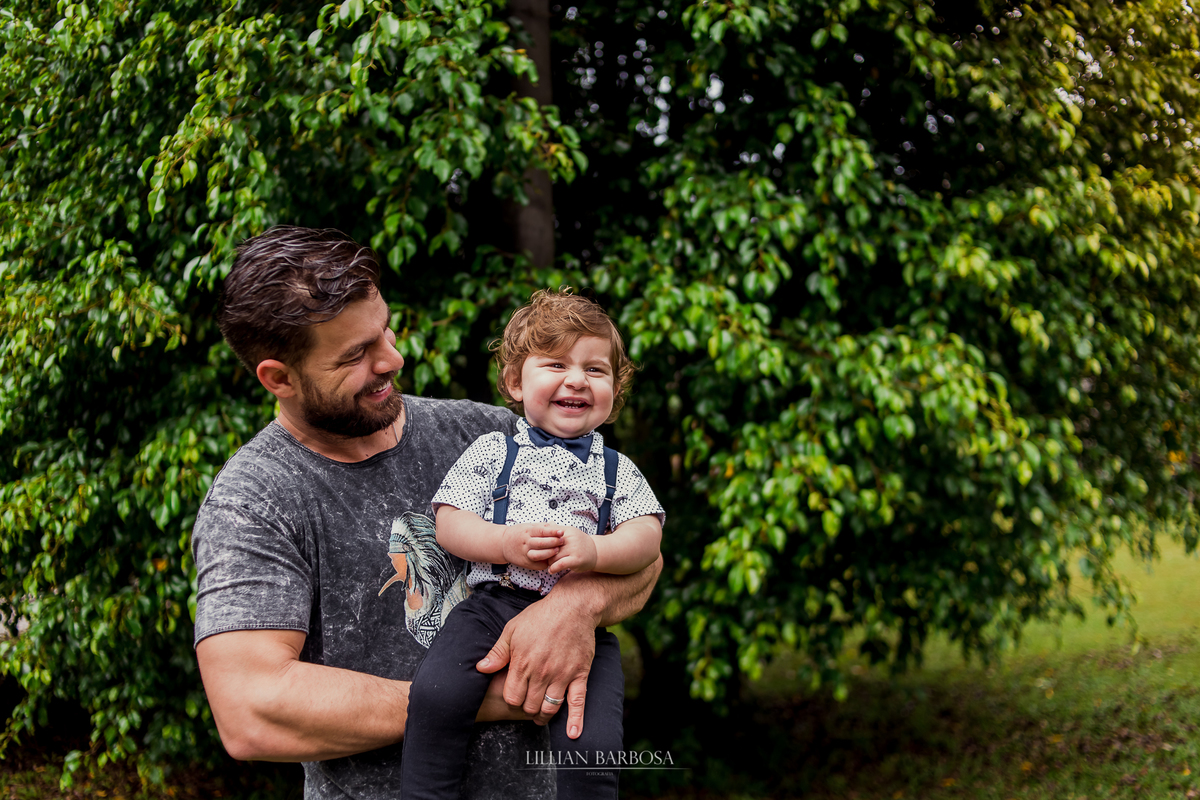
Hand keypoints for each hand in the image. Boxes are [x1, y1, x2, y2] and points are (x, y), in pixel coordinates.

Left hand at [475, 590, 597, 737]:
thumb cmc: (540, 616)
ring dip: (543, 716)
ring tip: (540, 717)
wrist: (572, 607)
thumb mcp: (512, 630)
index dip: (512, 700)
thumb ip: (498, 652)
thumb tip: (481, 669)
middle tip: (527, 706)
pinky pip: (578, 702)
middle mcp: (541, 673)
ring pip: (549, 708)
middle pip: (530, 706)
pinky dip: (576, 720)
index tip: (515, 696)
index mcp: (522, 663)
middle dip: (526, 709)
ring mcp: (561, 675)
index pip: (512, 697)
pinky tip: (573, 734)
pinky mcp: (579, 675)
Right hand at [500, 524, 563, 570]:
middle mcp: (525, 543)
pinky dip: (545, 562)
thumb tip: (554, 525)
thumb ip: (541, 527)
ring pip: (538, 555)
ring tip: (557, 550)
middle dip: (553, 542)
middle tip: (562, 541)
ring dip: (549, 553)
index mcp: (527, 532)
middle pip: (541, 543)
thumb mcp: (528, 526)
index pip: (541, 531)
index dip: (552, 532)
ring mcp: (524, 553)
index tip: (561, 532)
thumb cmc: (518, 534)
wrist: (503, 544)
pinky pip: (536, 564)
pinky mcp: (525, 563)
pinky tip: (551, 559)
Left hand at [547, 526, 596, 574]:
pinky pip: (560, 564)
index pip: (550, 534)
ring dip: (549, 562)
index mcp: (568, 530)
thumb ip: (558, 529)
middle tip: (544, 558)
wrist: (596, 552)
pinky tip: (551, 570)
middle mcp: (571, 538)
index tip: (540, 547)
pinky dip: (553, 568)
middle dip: (545, 553)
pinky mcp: (576, 560)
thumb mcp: (570, 533)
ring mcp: (574, 549)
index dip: (542, 541)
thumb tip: (546, 523)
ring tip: (550, 564)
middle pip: (550, 546)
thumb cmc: (580, 543)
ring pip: (553, 556)